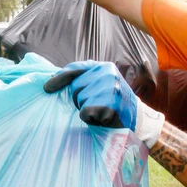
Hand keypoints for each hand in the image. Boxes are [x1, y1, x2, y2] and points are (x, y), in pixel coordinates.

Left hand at [43, 60, 164, 146]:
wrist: (139, 120)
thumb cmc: (115, 103)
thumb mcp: (102, 84)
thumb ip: (86, 79)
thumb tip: (53, 79)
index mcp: (104, 67)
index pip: (75, 69)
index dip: (59, 78)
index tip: (47, 87)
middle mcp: (107, 74)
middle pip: (75, 87)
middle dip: (79, 99)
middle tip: (96, 104)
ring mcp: (109, 89)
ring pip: (79, 101)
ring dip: (86, 109)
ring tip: (102, 110)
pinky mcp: (108, 105)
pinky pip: (85, 113)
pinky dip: (90, 119)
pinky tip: (103, 118)